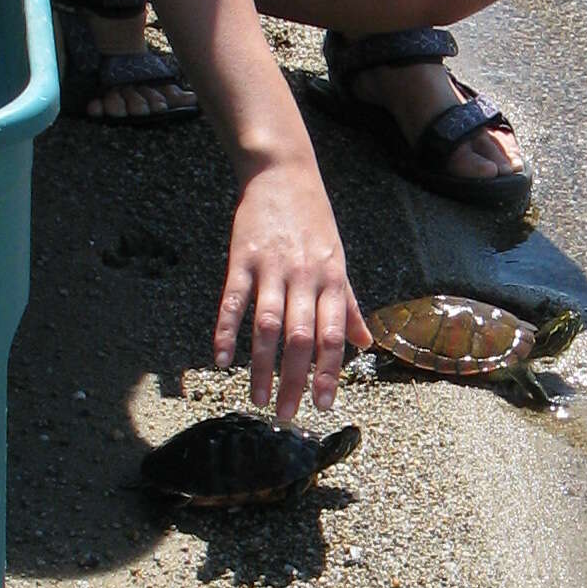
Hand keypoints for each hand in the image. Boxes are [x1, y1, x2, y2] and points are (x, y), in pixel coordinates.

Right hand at [213, 151, 370, 420]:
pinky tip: (220, 360)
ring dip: (261, 365)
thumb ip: (349, 305)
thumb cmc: (314, 221)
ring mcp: (272, 266)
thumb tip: (366, 344)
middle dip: (294, 380)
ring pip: (267, 325)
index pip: (333, 335)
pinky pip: (232, 300)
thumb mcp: (338, 261)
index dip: (329, 372)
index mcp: (332, 279)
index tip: (323, 405)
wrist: (282, 172)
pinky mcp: (242, 257)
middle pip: (300, 337)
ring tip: (255, 398)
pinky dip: (225, 331)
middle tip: (285, 415)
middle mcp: (305, 276)